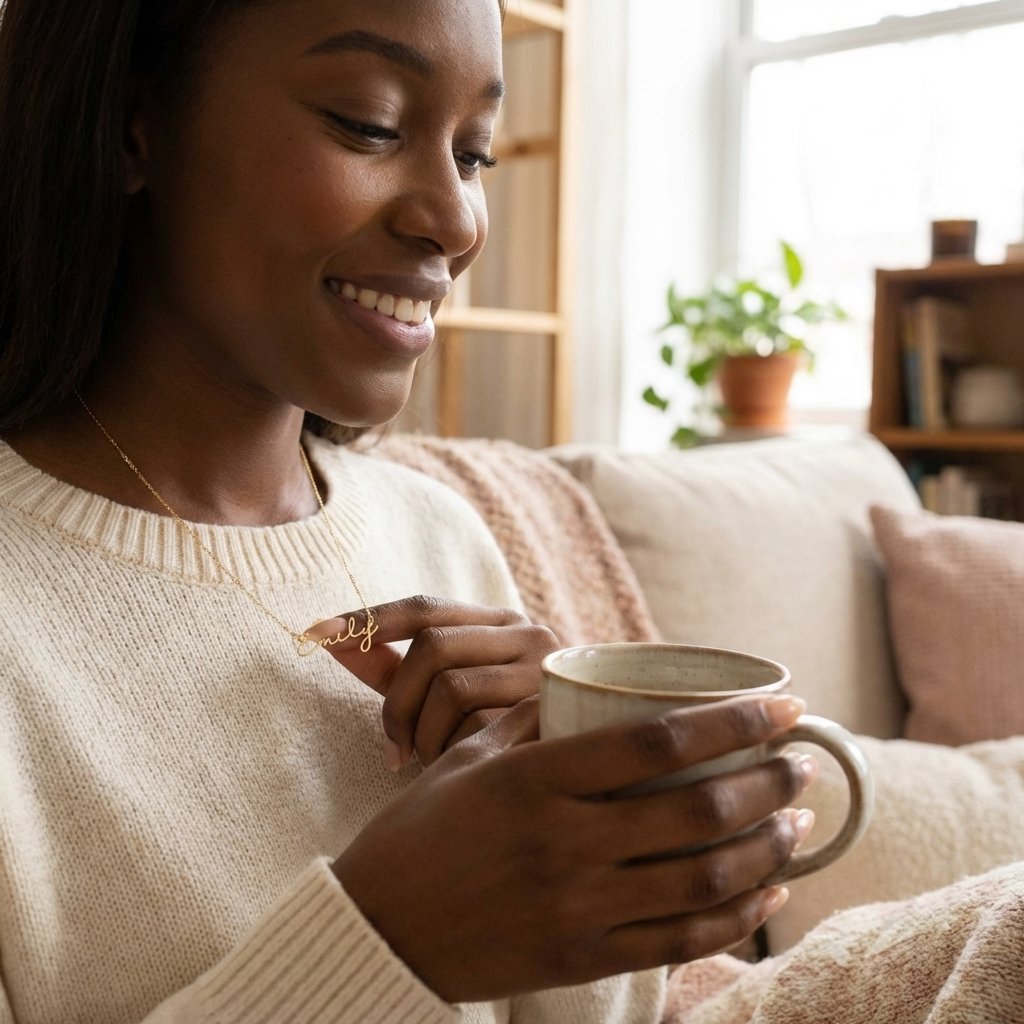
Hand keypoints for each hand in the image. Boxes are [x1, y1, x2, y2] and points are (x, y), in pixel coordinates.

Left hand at [303, 595, 557, 768]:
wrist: (595, 768)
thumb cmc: (508, 733)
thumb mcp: (449, 694)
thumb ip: (395, 668)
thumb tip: (330, 642)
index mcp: (498, 622)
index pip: (423, 608)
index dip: (368, 620)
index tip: (315, 633)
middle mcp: (527, 632)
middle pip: (431, 644)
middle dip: (397, 701)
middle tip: (393, 750)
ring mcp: (544, 668)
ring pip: (451, 685)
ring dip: (426, 734)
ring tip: (435, 762)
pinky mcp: (554, 707)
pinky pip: (479, 724)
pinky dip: (456, 751)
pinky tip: (464, 771)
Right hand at [332, 693, 816, 1003]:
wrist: (379, 930)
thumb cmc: (421, 831)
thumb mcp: (468, 758)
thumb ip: (532, 721)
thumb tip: (590, 687)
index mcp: (534, 780)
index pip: (657, 741)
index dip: (733, 720)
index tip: (784, 704)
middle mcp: (564, 842)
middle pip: (697, 808)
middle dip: (769, 781)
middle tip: (803, 762)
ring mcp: (577, 907)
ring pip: (704, 878)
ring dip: (767, 847)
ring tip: (799, 822)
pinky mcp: (584, 957)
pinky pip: (680, 940)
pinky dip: (738, 917)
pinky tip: (769, 892)